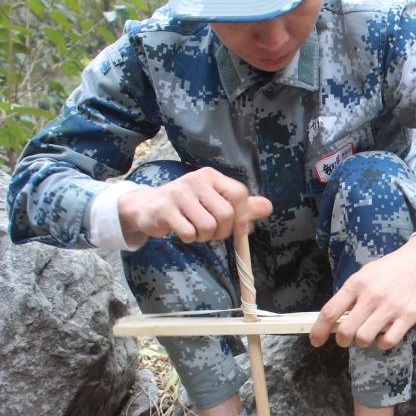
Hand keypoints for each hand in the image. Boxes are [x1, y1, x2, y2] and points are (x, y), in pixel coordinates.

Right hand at [118, 167, 272, 243]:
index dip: (241, 215)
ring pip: (208, 226)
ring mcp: (179, 193)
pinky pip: (189, 233)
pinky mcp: (165, 209)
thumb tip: (267, 207)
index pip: (239, 194)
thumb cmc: (188, 206)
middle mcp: (196, 180)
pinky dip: (189, 238)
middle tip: (210, 231)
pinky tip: (182, 230)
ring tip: (195, 229)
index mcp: (211, 176)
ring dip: (204, 236)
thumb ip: (242, 206)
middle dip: (221, 231)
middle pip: (226, 214)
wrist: (148, 207)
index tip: (234, 225)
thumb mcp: (215, 201)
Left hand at [310, 235, 415, 350]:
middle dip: (342, 340)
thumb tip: (334, 318)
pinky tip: (383, 335)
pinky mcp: (408, 317)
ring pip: (364, 338)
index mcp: (356, 284)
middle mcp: (371, 296)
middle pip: (345, 331)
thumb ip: (351, 294)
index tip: (316, 341)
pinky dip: (382, 343)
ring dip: (362, 341)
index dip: (319, 330)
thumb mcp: (365, 274)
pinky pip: (388, 341)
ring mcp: (390, 307)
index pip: (330, 311)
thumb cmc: (390, 269)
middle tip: (346, 338)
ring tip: (367, 334)